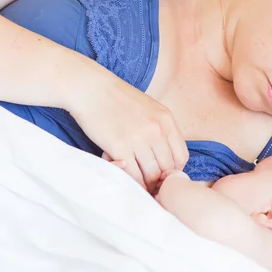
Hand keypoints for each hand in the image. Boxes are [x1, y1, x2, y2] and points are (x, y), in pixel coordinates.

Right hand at [69, 75, 188, 192]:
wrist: (90, 89)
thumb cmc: (117, 99)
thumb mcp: (149, 108)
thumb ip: (160, 129)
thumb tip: (165, 155)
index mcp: (166, 120)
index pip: (181, 157)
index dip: (173, 170)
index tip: (163, 174)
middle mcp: (157, 130)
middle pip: (167, 168)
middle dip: (159, 180)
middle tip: (149, 183)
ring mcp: (139, 139)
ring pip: (152, 175)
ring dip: (146, 183)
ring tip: (138, 183)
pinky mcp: (120, 148)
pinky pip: (133, 175)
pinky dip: (132, 182)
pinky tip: (127, 179)